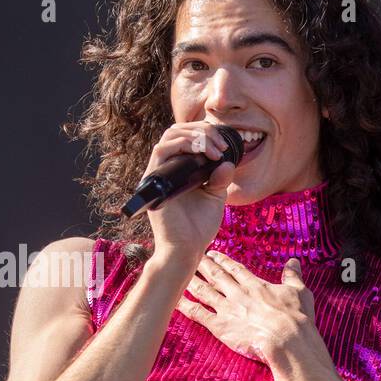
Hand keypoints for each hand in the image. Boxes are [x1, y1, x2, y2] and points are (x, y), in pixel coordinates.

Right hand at [142, 122, 238, 262]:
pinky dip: (184, 144)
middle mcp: (167, 168)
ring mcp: (159, 173)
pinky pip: (161, 149)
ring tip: (215, 150)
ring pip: (170, 135)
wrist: (187, 248)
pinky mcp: (154, 179)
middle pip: (178, 131)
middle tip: (221, 145)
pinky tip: (204, 154)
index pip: (187, 138)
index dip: (206, 134)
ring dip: (196, 136)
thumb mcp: (216, 196)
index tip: (225, 146)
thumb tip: (227, 161)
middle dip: (203, 131)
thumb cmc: (198, 227)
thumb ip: (220, 177)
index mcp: (180, 170)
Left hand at [175, 249, 318, 366]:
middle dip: (202, 265)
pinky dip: (185, 306)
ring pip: (203, 291)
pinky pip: (198, 314)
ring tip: (179, 272)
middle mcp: (238, 294)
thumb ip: (292, 276)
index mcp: (255, 285)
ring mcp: (227, 309)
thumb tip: (294, 261)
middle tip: (190, 256)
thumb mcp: (299, 292)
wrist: (288, 340)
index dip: (222, 260)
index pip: (235, 269)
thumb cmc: (297, 318)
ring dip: (191, 281)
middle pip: (216, 276)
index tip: (212, 253)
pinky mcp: (220, 326)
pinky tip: (174, 299)